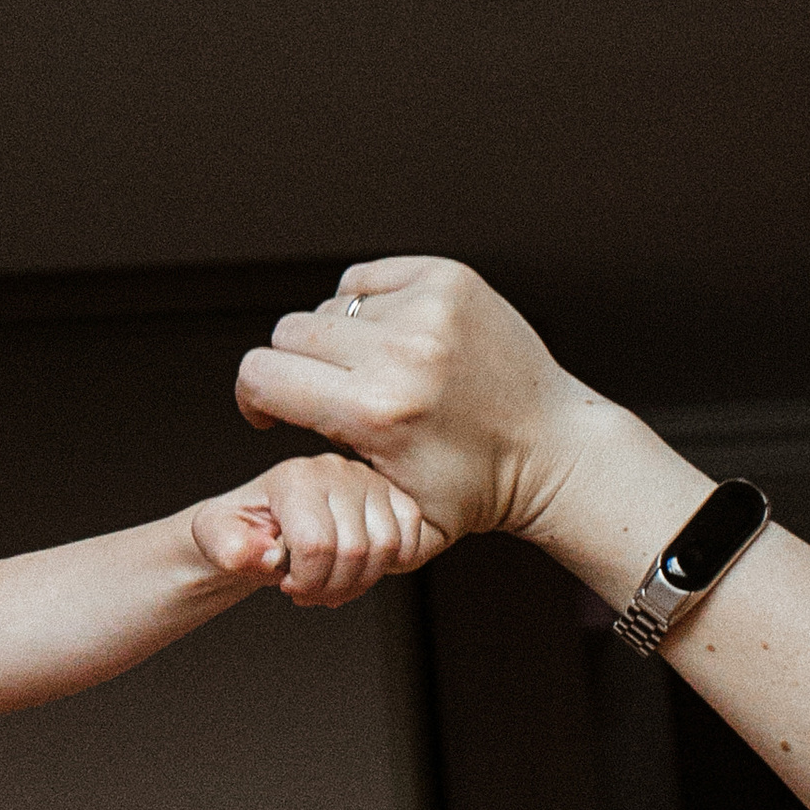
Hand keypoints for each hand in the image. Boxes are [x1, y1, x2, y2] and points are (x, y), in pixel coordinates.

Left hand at [192, 454, 446, 605]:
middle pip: (356, 552)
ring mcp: (368, 480)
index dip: (304, 581)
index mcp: (294, 478)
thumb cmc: (240, 531)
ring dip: (359, 582)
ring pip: (387, 548)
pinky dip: (390, 564)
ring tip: (330, 581)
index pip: (317, 545)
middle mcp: (335, 470)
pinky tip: (359, 568)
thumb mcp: (214, 540)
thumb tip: (268, 556)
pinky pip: (413, 537)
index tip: (285, 581)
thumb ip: (229, 548)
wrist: (261, 525)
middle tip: (307, 589)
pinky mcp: (393, 495)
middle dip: (330, 587)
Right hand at [234, 261, 609, 551]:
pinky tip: (396, 339)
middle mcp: (402, 352)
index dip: (255, 397)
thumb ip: (327, 511)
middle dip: (296, 367)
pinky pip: (368, 279)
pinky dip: (371, 306)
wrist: (554, 448)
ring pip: (330, 305)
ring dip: (340, 339)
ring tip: (375, 370)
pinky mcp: (448, 278)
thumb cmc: (476, 491)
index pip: (262, 375)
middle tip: (328, 394)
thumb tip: (279, 512)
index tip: (272, 411)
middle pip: (289, 334)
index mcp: (379, 413)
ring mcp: (428, 307)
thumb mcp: (398, 530)